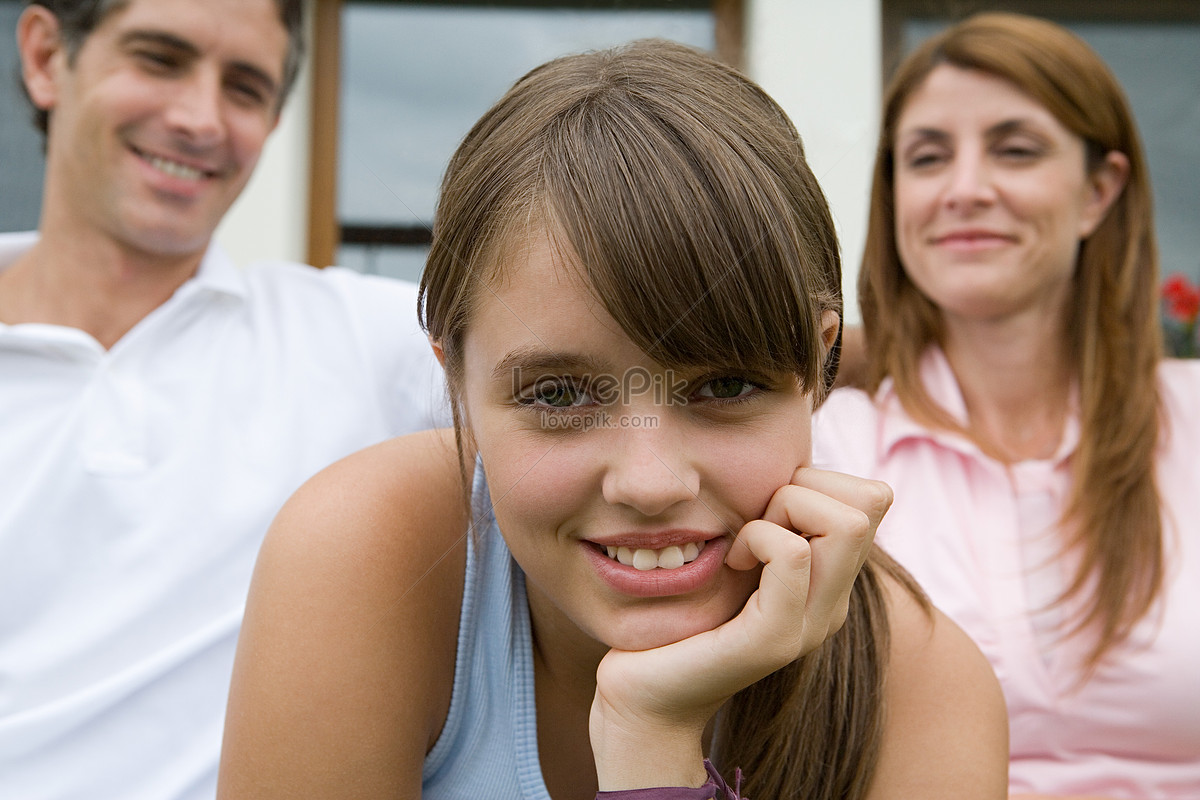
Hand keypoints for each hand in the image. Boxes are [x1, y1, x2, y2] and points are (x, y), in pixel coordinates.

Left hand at [589, 467, 890, 788]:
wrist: (644, 695)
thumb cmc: (679, 614)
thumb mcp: (734, 552)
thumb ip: (767, 517)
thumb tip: (783, 460)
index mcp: (830, 579)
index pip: (872, 494)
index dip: (816, 480)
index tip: (763, 509)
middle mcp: (834, 602)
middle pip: (872, 498)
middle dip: (804, 486)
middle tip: (754, 521)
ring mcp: (812, 624)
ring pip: (846, 521)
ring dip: (782, 509)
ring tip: (742, 544)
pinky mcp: (776, 638)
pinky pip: (793, 554)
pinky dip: (758, 536)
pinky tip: (730, 561)